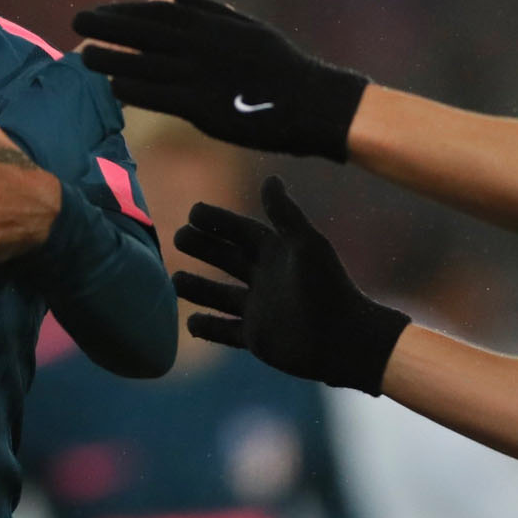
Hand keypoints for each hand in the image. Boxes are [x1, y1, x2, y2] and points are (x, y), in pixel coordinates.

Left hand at [73, 0, 368, 160]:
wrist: (313, 102)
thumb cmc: (282, 66)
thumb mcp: (248, 27)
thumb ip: (209, 9)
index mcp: (213, 25)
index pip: (160, 12)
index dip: (126, 10)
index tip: (101, 11)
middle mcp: (204, 45)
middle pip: (146, 31)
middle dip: (109, 23)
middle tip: (78, 19)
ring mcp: (203, 75)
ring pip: (147, 62)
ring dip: (113, 56)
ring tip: (83, 55)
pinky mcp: (206, 106)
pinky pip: (161, 95)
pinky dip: (135, 89)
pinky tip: (113, 88)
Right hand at [173, 176, 409, 394]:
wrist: (344, 340)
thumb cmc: (328, 288)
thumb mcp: (306, 244)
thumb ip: (285, 214)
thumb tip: (270, 178)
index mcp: (277, 254)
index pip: (241, 231)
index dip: (218, 221)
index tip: (193, 212)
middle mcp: (266, 279)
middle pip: (226, 259)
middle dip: (202, 247)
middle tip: (177, 236)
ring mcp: (260, 309)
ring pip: (220, 295)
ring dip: (198, 288)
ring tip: (173, 280)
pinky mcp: (257, 338)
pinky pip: (225, 331)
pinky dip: (208, 327)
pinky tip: (189, 322)